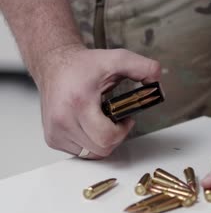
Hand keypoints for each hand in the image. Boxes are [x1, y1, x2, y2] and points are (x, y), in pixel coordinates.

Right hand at [34, 44, 160, 158]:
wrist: (53, 64)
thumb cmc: (82, 65)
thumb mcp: (117, 59)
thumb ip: (143, 67)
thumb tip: (156, 80)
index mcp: (79, 102)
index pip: (107, 137)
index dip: (122, 131)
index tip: (125, 119)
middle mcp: (63, 119)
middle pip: (101, 149)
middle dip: (115, 137)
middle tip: (117, 121)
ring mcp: (55, 131)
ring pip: (91, 154)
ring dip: (102, 141)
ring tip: (104, 122)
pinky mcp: (52, 138)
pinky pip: (80, 152)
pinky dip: (90, 143)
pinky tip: (91, 126)